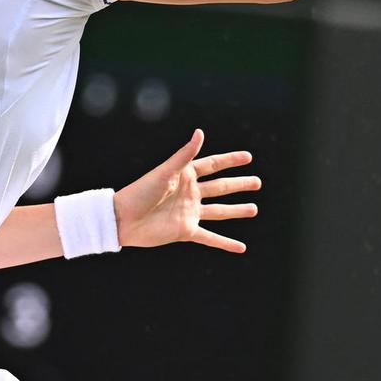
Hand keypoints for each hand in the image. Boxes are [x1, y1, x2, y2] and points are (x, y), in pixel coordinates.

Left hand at [113, 129, 259, 252]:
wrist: (123, 219)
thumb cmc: (140, 191)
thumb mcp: (164, 172)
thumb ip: (184, 155)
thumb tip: (200, 132)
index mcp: (185, 175)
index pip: (213, 165)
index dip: (230, 161)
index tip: (248, 157)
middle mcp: (190, 193)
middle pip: (220, 188)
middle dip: (239, 184)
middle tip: (257, 182)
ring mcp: (189, 212)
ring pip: (219, 211)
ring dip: (236, 210)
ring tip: (254, 209)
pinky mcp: (186, 231)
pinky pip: (210, 237)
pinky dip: (225, 243)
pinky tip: (240, 247)